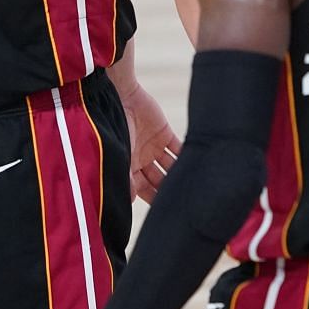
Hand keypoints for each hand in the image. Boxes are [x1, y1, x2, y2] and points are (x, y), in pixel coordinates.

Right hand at [119, 83, 180, 203]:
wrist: (118, 97)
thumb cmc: (113, 128)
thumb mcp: (119, 156)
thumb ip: (125, 179)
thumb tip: (129, 202)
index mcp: (127, 166)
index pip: (142, 189)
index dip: (152, 198)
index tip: (165, 211)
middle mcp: (140, 159)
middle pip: (157, 180)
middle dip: (167, 190)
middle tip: (183, 202)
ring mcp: (152, 146)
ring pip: (169, 166)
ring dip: (178, 175)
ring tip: (191, 187)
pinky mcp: (164, 133)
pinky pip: (177, 148)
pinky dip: (185, 157)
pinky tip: (195, 166)